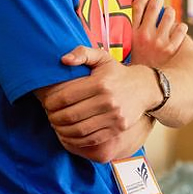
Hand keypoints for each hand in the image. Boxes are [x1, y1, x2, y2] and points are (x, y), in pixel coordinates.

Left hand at [41, 46, 156, 149]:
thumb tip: (63, 60)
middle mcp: (108, 100)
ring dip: (62, 130)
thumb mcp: (102, 57)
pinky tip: (69, 134)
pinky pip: (91, 139)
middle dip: (54, 117)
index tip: (46, 103)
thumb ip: (82, 53)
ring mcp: (114, 116)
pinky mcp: (117, 128)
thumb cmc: (117, 73)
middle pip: (70, 115)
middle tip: (49, 115)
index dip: (50, 102)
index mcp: (100, 83)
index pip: (65, 97)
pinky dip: (75, 140)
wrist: (145, 87)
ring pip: (79, 130)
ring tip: (57, 125)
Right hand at [128, 0, 186, 67]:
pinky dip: (180, 28)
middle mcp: (145, 36)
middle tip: (159, 2)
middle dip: (158, 1)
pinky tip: (177, 29)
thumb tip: (132, 16)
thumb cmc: (136, 68)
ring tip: (168, 15)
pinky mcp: (172, 48)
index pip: (137, 7)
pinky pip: (181, 29)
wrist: (148, 87)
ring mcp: (160, 42)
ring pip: (169, 15)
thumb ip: (127, 35)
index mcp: (131, 35)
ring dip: (169, 13)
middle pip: (154, 6)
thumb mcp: (125, 51)